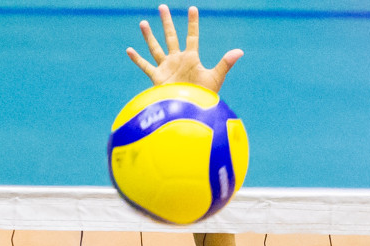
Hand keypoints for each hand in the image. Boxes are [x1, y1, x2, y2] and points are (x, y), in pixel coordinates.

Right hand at [127, 5, 242, 91]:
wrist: (190, 111)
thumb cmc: (203, 96)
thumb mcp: (215, 78)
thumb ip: (225, 63)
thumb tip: (240, 51)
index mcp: (191, 58)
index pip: (192, 36)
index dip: (193, 23)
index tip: (193, 8)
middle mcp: (177, 60)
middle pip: (170, 36)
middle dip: (166, 22)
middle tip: (162, 7)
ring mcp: (167, 68)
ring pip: (155, 48)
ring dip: (149, 36)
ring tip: (143, 22)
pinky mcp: (157, 78)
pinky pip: (145, 66)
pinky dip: (137, 59)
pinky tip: (129, 49)